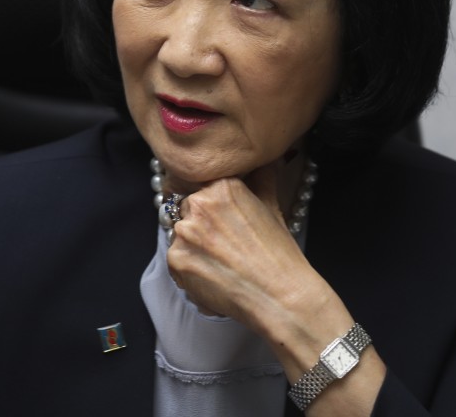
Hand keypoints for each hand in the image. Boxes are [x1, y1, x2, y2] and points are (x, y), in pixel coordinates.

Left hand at [164, 157, 316, 330]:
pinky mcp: (176, 259)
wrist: (279, 295)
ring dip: (192, 247)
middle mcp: (199, 203)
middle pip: (185, 209)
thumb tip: (265, 161)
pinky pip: (175, 261)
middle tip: (221, 245)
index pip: (199, 186)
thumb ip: (261, 179)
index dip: (207, 205)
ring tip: (220, 263)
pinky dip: (189, 270)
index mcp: (222, 186)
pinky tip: (213, 277)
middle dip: (198, 225)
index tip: (216, 220)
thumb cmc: (278, 253)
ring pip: (179, 235)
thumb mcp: (272, 207)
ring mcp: (185, 232)